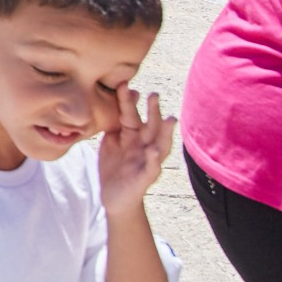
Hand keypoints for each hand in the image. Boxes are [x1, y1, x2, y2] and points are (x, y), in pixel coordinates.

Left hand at [98, 85, 174, 217]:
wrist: (114, 197)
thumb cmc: (114, 167)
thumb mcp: (111, 142)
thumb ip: (114, 123)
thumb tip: (118, 99)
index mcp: (132, 136)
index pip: (130, 115)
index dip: (128, 101)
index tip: (123, 84)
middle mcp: (143, 146)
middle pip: (150, 126)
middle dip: (153, 111)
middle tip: (154, 94)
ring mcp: (146, 161)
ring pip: (160, 144)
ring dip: (165, 132)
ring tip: (170, 119)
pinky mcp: (145, 177)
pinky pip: (152, 167)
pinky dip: (154, 159)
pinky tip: (154, 150)